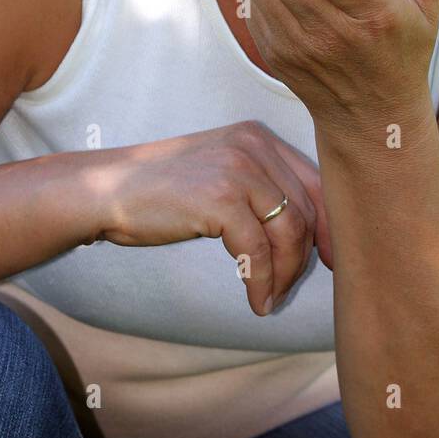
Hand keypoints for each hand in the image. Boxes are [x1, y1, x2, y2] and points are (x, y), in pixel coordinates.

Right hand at [87, 120, 331, 315]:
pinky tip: (257, 300)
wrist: (107, 190)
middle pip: (306, 209)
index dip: (329, 226)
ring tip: (271, 297)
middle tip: (292, 288)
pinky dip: (262, 281)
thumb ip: (260, 190)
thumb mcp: (220, 175)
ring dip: (285, 274)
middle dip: (306, 256)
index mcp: (258, 137)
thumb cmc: (162, 190)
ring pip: (289, 232)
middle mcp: (254, 145)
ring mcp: (239, 169)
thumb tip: (308, 234)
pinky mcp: (220, 198)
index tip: (331, 260)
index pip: (314, 183)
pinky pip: (258, 251)